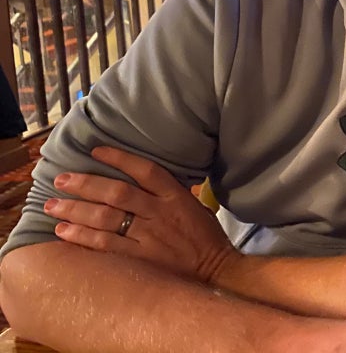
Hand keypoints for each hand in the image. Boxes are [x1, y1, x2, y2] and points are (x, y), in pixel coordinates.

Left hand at [45, 146, 237, 282]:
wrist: (217, 271)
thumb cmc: (205, 237)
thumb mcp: (194, 206)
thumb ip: (168, 193)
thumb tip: (139, 178)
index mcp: (176, 197)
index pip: (146, 170)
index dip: (119, 159)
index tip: (95, 152)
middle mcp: (160, 213)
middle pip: (117, 193)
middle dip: (85, 184)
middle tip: (60, 179)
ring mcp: (149, 237)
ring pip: (106, 218)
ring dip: (75, 210)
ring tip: (52, 205)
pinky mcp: (140, 260)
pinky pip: (105, 245)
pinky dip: (82, 236)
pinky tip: (63, 231)